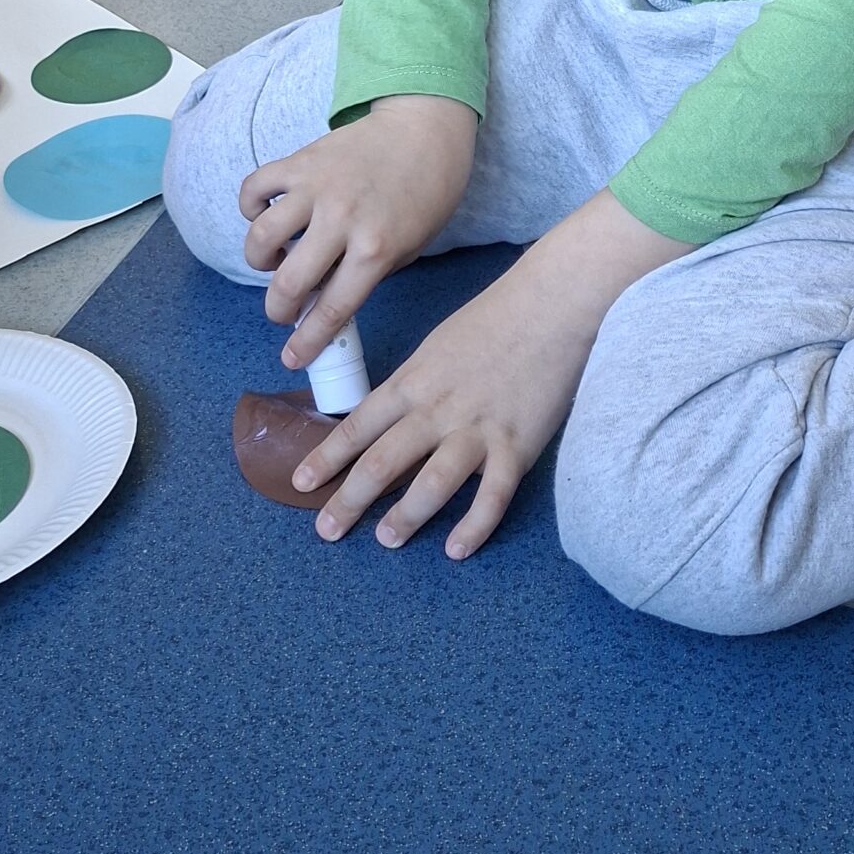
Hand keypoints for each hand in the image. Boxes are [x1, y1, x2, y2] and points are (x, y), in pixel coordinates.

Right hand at [239, 95, 477, 358]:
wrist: (424, 126)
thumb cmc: (425, 191)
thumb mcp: (409, 246)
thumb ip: (367, 273)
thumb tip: (323, 299)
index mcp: (376, 250)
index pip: (331, 309)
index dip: (307, 342)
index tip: (293, 358)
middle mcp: (342, 221)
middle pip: (288, 283)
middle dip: (278, 310)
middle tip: (284, 309)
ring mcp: (316, 188)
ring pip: (261, 237)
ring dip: (259, 260)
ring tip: (276, 259)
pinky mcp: (299, 161)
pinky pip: (254, 189)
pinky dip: (251, 207)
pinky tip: (267, 215)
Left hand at [291, 190, 690, 555]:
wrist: (552, 304)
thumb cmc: (496, 318)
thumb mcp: (438, 345)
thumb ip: (414, 385)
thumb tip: (387, 417)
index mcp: (413, 381)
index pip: (358, 427)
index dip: (327, 458)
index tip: (301, 483)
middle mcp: (436, 409)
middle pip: (382, 462)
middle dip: (349, 500)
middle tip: (327, 530)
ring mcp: (477, 430)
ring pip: (431, 483)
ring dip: (405, 516)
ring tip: (386, 539)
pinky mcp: (517, 446)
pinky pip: (492, 496)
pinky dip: (473, 526)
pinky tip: (456, 549)